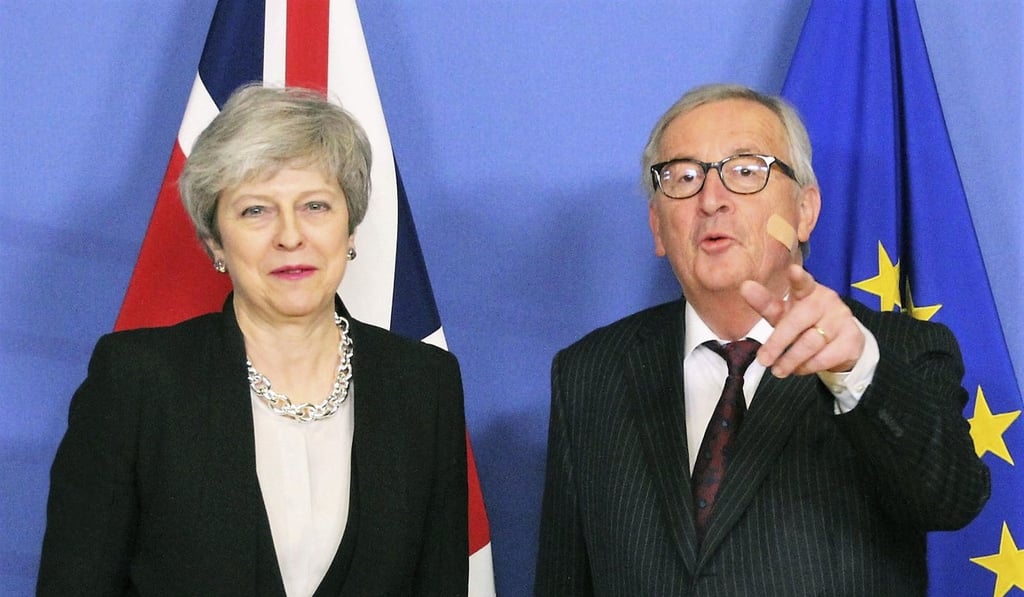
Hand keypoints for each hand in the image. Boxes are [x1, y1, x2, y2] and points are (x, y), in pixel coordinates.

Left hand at [739, 264, 864, 377]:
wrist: (841, 342)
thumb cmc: (805, 323)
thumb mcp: (784, 313)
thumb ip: (765, 303)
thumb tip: (745, 286)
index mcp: (808, 290)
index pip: (803, 282)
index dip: (798, 278)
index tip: (793, 271)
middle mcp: (827, 301)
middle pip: (799, 321)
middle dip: (778, 342)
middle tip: (763, 360)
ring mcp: (841, 319)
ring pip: (811, 343)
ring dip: (791, 360)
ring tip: (778, 370)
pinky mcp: (852, 340)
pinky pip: (825, 357)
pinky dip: (807, 367)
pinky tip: (799, 369)